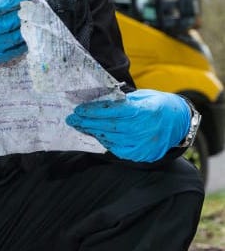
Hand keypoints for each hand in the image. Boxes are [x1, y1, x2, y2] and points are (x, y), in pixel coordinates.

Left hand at [66, 89, 190, 161]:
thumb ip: (121, 100)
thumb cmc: (157, 104)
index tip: (78, 110)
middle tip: (71, 119)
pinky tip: (97, 135)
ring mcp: (141, 144)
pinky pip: (117, 149)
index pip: (111, 112)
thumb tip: (97, 101)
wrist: (179, 122)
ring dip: (92, 132)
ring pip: (110, 138)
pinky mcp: (141, 154)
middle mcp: (141, 129)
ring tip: (80, 126)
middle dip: (87, 122)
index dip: (93, 111)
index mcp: (142, 111)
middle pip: (107, 126)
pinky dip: (105, 142)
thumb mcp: (141, 96)